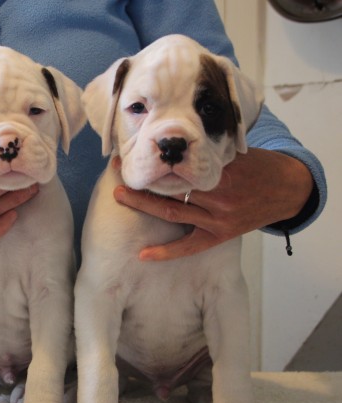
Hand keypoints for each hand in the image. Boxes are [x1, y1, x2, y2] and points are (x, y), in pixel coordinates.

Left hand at [113, 148, 312, 260]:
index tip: (137, 150)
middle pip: (172, 188)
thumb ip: (209, 152)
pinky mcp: (219, 236)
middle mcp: (218, 196)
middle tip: (121, 169)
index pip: (182, 166)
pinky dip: (166, 252)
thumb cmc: (259, 167)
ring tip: (120, 195)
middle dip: (144, 179)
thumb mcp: (237, 152)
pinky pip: (189, 246)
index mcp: (221, 171)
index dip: (157, 160)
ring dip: (144, 204)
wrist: (287, 190)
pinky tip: (143, 255)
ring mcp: (217, 219)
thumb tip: (176, 143)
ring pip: (173, 212)